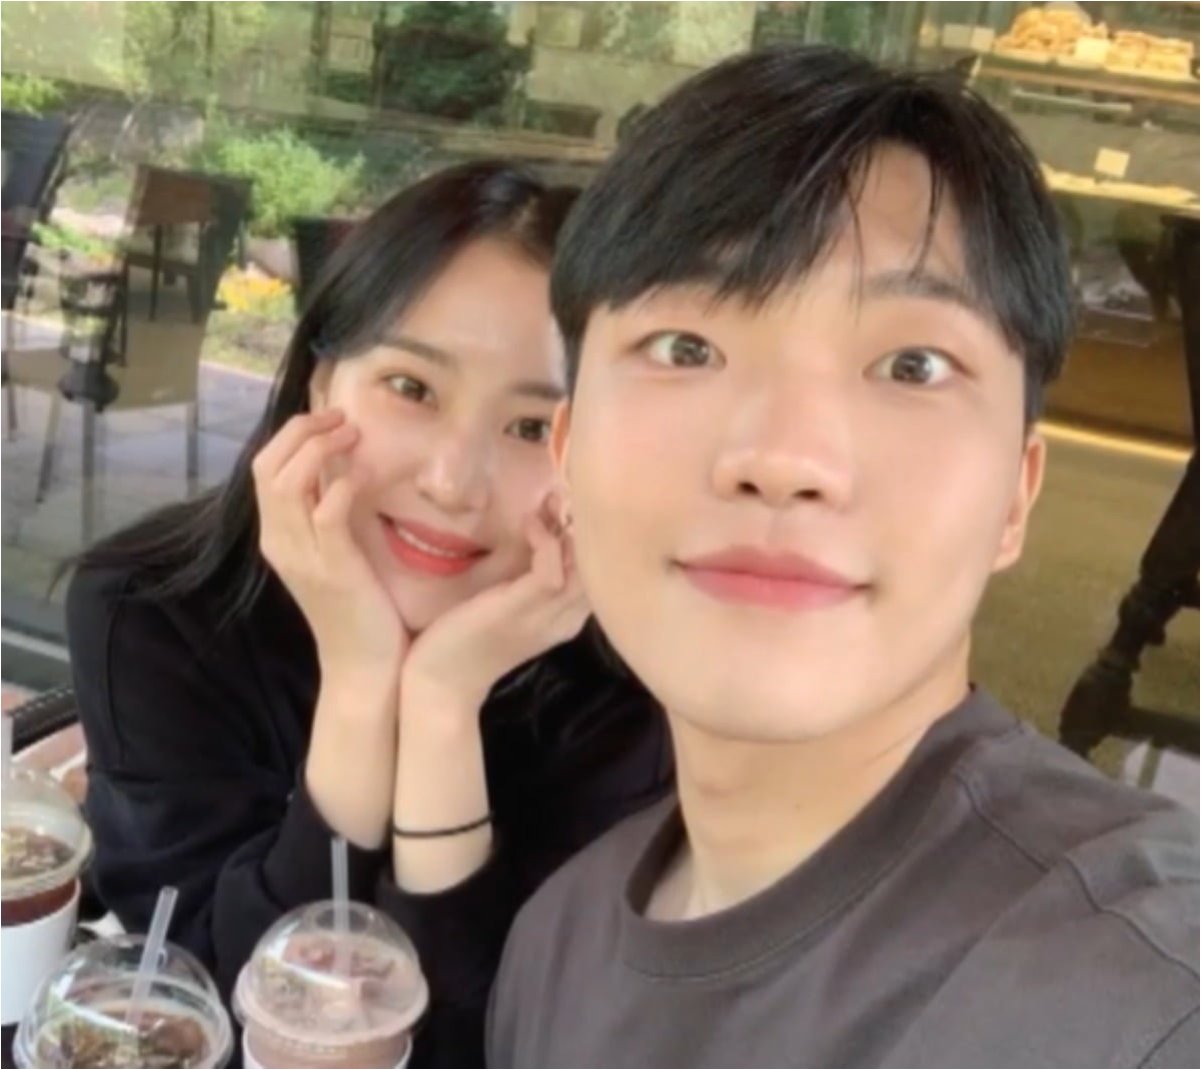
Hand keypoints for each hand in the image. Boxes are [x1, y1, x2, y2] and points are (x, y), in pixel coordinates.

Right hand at [252, 409, 407, 680]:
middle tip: (341, 418)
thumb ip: (329, 513)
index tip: (330, 417)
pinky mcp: (332, 569)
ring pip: (287, 483)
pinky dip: (341, 486)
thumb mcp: (336, 552)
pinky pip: (326, 514)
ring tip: (352, 434)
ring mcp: (302, 557)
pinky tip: (362, 475)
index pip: (264, 468)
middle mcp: (279, 543)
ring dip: (320, 449)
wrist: (364, 667)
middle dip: (302, 431)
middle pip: (267, 467)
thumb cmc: (359, 607)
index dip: (292, 434)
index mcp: (277, 536)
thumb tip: (342, 467)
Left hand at [401, 494, 587, 713]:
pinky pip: (550, 571)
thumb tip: (541, 534)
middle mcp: (566, 619)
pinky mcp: (520, 609)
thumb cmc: (469, 639)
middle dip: (586, 526)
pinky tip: (530, 525)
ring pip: (584, 567)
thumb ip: (530, 578)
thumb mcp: (510, 605)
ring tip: (550, 504)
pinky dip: (545, 541)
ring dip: (568, 528)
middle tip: (563, 496)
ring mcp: (546, 616)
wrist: (441, 682)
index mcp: (567, 618)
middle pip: (600, 567)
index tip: (569, 508)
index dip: (591, 537)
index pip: (601, 573)